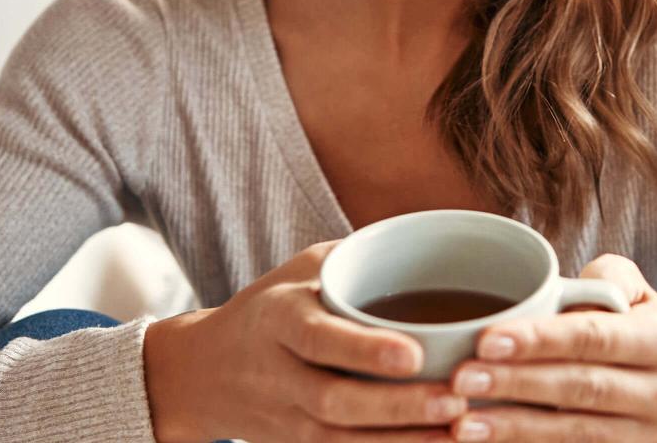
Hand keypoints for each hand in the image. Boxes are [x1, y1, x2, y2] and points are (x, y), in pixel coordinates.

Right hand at [143, 240, 466, 442]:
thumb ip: (354, 256)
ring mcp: (284, 417)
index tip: (414, 353)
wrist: (201, 374)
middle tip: (455, 397)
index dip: (364, 350)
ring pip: (339, 440)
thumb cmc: (270, 308)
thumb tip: (427, 234)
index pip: (318, 336)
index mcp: (279, 318)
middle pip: (334, 399)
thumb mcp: (300, 268)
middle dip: (397, 405)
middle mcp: (278, 373)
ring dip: (400, 440)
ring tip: (456, 429)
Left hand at [443, 254, 656, 441]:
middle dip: (517, 384)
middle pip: (583, 388)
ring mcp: (654, 437)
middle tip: (462, 379)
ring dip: (515, 428)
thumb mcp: (634, 294)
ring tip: (464, 423)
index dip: (541, 340)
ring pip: (576, 433)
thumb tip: (569, 288)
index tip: (486, 341)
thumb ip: (607, 278)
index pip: (597, 338)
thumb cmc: (635, 331)